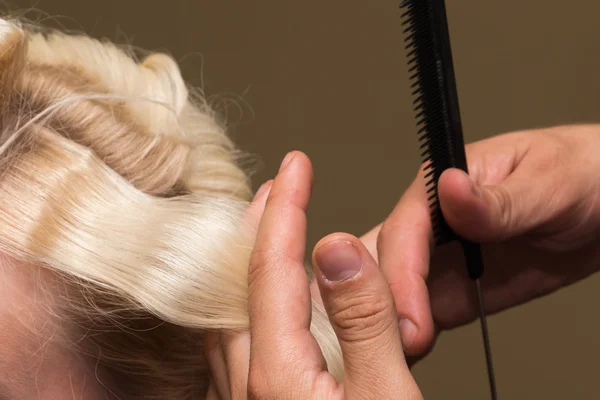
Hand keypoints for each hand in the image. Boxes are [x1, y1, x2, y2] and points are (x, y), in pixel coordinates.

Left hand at [204, 152, 421, 398]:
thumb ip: (363, 322)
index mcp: (277, 373)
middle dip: (258, 229)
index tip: (295, 166)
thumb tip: (337, 248)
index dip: (285, 208)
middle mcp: (247, 386)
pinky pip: (237, 349)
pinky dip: (250, 308)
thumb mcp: (387, 396)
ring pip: (231, 316)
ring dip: (251, 267)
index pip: (271, 267)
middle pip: (239, 285)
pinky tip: (266, 310)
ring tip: (270, 236)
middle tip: (273, 191)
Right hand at [361, 124, 599, 361]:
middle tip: (396, 346)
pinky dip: (409, 335)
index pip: (406, 228)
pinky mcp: (453, 289)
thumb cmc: (580, 174)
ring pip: (393, 289)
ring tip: (395, 357)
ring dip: (388, 323)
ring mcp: (440, 258)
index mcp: (443, 185)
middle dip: (382, 302)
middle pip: (384, 261)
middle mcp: (432, 222)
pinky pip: (422, 313)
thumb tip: (449, 188)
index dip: (401, 273)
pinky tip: (407, 354)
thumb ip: (497, 200)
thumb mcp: (547, 182)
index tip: (409, 316)